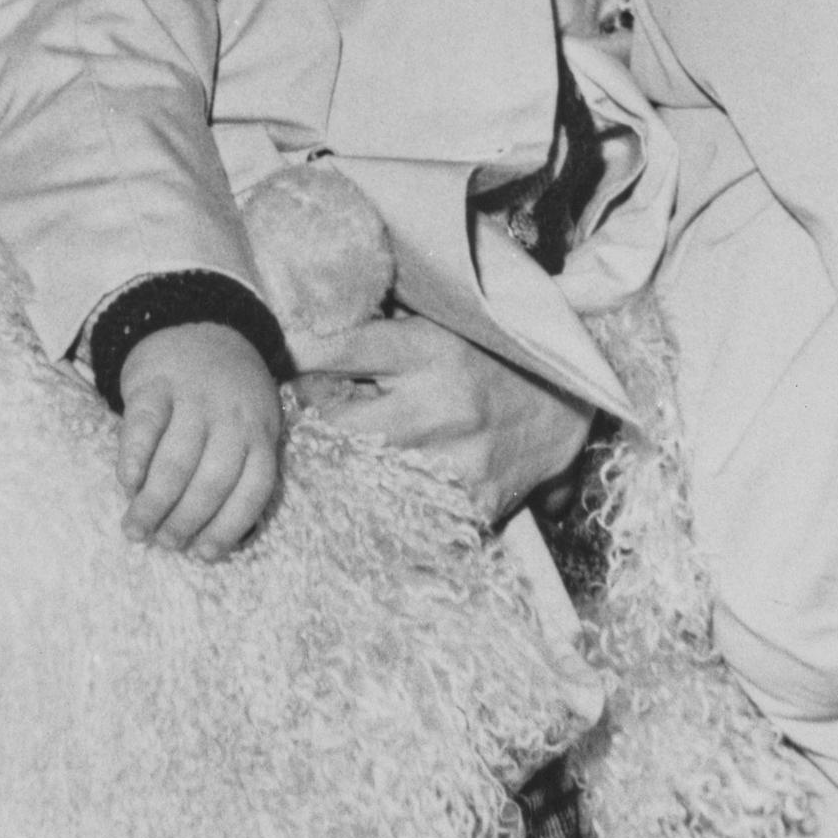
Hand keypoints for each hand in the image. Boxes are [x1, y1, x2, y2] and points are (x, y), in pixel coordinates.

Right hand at [115, 322, 283, 558]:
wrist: (198, 326)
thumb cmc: (226, 396)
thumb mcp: (251, 423)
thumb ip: (239, 468)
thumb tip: (209, 538)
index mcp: (260, 431)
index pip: (254, 488)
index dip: (230, 526)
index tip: (205, 554)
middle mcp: (231, 415)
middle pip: (212, 480)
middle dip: (186, 521)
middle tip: (166, 544)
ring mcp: (193, 397)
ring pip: (176, 460)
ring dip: (154, 503)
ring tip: (136, 529)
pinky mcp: (155, 383)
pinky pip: (144, 426)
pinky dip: (134, 460)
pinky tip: (127, 484)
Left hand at [296, 313, 592, 524]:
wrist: (568, 405)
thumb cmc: (490, 357)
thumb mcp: (440, 325)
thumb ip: (381, 329)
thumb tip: (302, 323)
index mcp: (431, 350)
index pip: (344, 346)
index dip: (296, 351)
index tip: (269, 355)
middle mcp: (442, 405)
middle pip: (338, 424)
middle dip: (312, 421)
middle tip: (299, 418)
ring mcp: (457, 461)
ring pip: (363, 475)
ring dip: (341, 466)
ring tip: (334, 456)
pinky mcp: (473, 504)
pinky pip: (405, 513)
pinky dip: (384, 504)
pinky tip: (377, 493)